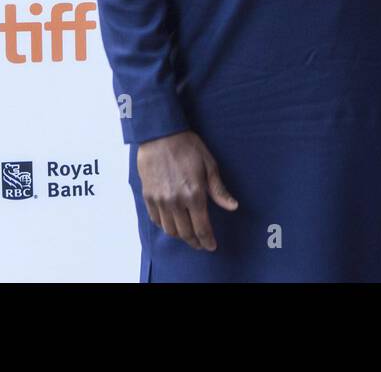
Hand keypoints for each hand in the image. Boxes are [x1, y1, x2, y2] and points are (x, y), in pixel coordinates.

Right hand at [136, 130, 237, 250]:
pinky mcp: (148, 197)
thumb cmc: (188, 147)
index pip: (202, 227)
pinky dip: (165, 226)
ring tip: (188, 235)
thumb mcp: (209, 165)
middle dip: (195, 242)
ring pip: (170, 230)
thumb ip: (219, 190)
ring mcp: (160, 200)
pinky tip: (172, 223)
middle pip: (185, 233)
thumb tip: (233, 207)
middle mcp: (176, 201)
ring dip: (180, 236)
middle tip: (201, 244)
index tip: (211, 246)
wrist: (160, 135)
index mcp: (194, 194)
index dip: (207, 240)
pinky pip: (156, 220)